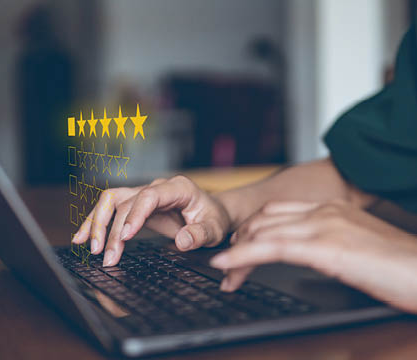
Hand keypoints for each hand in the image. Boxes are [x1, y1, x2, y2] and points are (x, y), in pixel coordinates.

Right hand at [72, 175, 230, 266]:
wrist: (211, 213)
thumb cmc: (213, 219)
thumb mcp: (214, 229)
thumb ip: (200, 234)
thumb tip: (182, 241)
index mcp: (177, 188)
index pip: (150, 196)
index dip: (135, 214)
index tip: (126, 236)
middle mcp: (157, 187)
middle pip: (126, 201)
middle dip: (113, 229)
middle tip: (107, 256)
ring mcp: (143, 194)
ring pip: (111, 200)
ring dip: (97, 222)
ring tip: (88, 246)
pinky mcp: (135, 205)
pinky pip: (111, 209)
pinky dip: (96, 222)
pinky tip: (82, 238)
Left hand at [210, 199, 416, 312]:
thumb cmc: (400, 266)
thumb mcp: (357, 246)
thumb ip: (330, 242)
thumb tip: (310, 253)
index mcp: (332, 208)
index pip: (277, 212)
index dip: (252, 228)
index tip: (239, 246)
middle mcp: (324, 211)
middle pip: (264, 220)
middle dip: (240, 240)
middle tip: (226, 262)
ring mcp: (324, 226)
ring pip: (263, 232)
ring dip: (236, 251)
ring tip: (222, 269)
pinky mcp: (325, 247)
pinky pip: (272, 248)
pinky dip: (243, 256)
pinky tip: (227, 264)